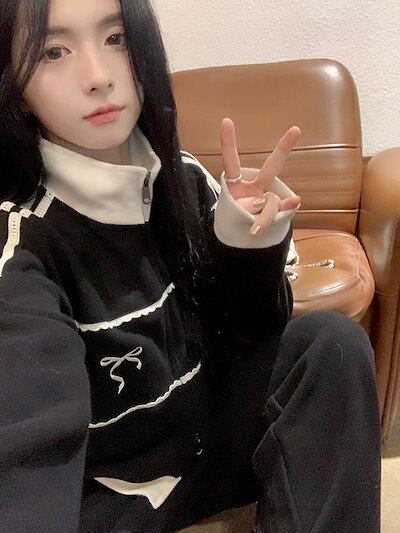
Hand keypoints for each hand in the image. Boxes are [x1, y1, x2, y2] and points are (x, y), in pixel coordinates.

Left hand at [220, 118, 301, 236]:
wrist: (242, 238)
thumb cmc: (235, 221)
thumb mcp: (237, 217)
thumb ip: (253, 211)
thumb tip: (277, 202)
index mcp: (235, 185)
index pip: (231, 162)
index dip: (228, 143)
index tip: (226, 120)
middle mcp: (253, 187)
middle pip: (271, 168)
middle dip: (283, 149)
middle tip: (296, 130)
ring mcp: (266, 198)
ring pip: (271, 202)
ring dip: (263, 218)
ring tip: (253, 231)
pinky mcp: (277, 209)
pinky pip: (282, 208)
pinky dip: (286, 208)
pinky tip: (295, 201)